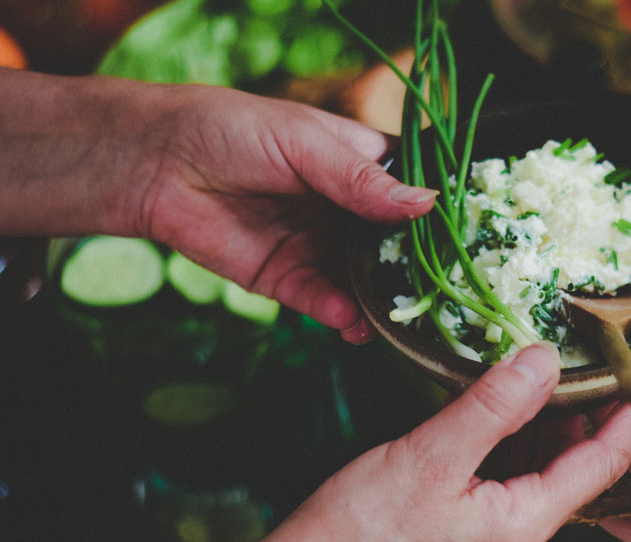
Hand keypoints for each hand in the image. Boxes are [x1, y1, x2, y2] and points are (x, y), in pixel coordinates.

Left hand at [131, 84, 435, 341]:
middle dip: (419, 270)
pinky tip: (353, 323)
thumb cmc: (233, 130)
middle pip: (399, 247)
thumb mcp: (304, 144)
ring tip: (401, 319)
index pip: (415, 194)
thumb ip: (360, 180)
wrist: (156, 164)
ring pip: (366, 282)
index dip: (441, 216)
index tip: (473, 239)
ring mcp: (321, 247)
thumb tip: (425, 204)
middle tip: (447, 293)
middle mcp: (349, 211)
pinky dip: (341, 316)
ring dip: (384, 302)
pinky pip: (324, 303)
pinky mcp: (289, 280)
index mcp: (361, 166)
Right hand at [191, 343, 630, 541]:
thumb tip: (544, 359)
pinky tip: (505, 419)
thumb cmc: (359, 530)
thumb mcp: (429, 455)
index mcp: (521, 525)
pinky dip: (518, 451)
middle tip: (610, 367)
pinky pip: (509, 490)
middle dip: (594, 420)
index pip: (599, 466)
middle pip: (575, 474)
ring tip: (562, 380)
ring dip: (553, 433)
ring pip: (541, 481)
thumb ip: (492, 407)